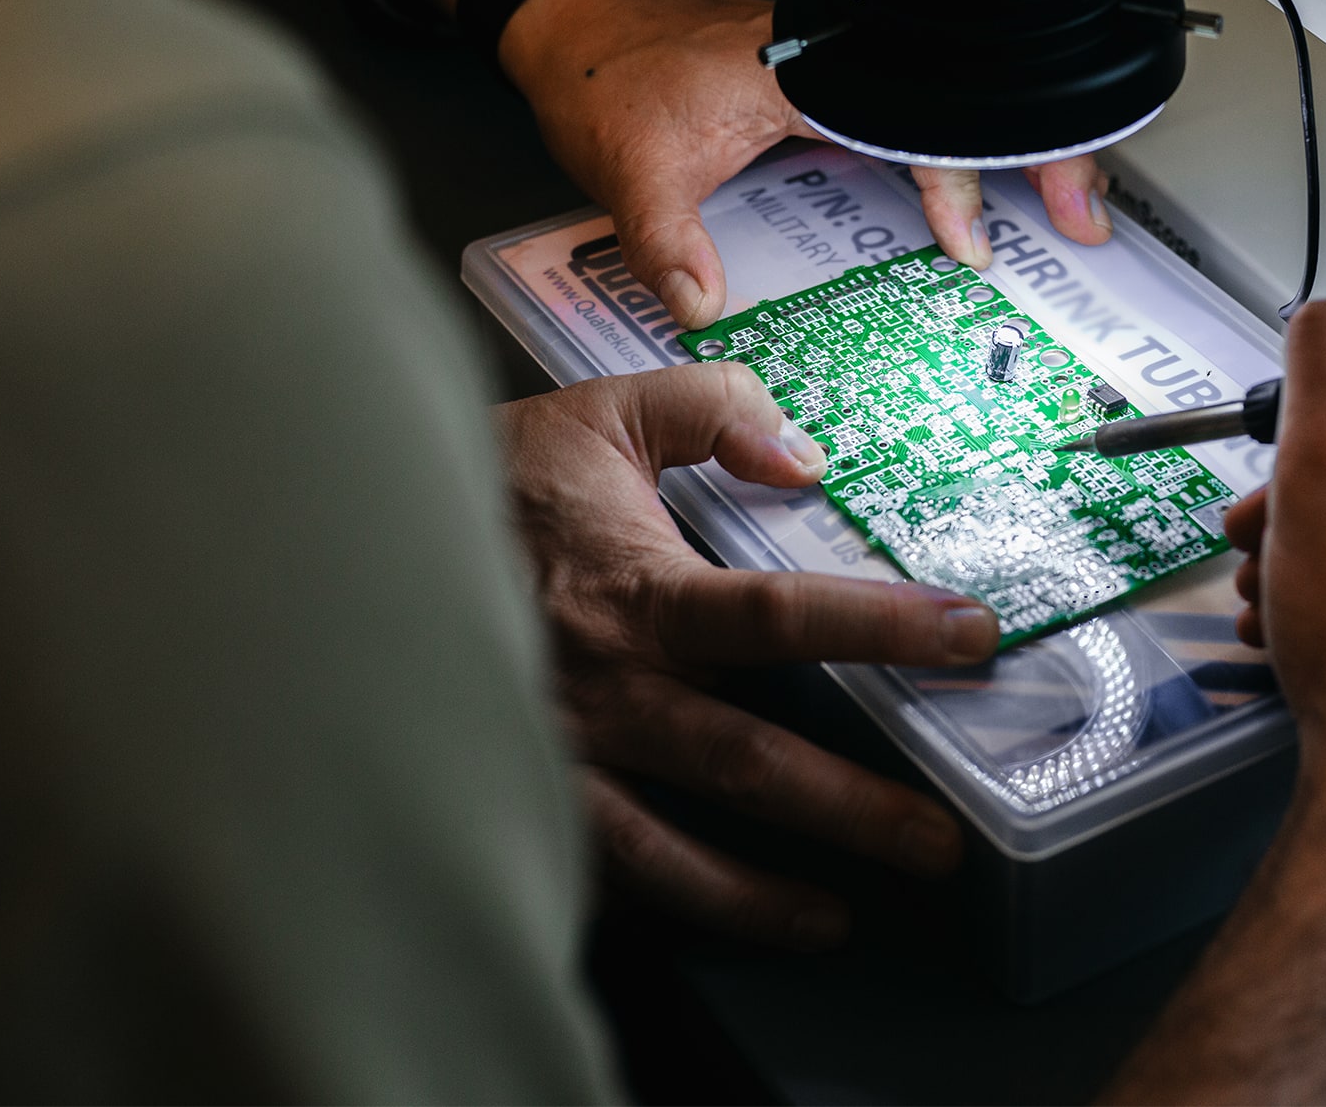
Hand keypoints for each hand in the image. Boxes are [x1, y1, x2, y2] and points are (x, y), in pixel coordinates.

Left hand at [414, 0, 1112, 329]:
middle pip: (967, 99)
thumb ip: (667, 241)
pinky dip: (966, 155)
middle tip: (1085, 216)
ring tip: (1068, 203)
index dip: (955, 185)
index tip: (976, 245)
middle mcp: (838, 61)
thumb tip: (703, 308)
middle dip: (1041, 152)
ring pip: (955, 104)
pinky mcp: (834, 91)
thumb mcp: (633, 166)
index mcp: (811, 66)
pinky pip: (921, 118)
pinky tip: (986, 195)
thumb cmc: (607, 70)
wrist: (575, 25)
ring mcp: (842, 72)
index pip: (915, 121)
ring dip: (1016, 151)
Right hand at [495, 363, 999, 949]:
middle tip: (939, 840)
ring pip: (668, 851)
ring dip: (760, 895)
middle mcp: (606, 689)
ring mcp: (560, 757)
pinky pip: (595, 871)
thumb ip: (714, 409)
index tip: (972, 636)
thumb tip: (803, 451)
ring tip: (837, 916)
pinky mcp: (519, 796)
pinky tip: (714, 916)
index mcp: (637, 593)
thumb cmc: (493, 481)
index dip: (882, 627)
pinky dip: (657, 904)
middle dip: (853, 808)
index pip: (779, 617)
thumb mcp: (605, 413)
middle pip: (747, 763)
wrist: (353, 540)